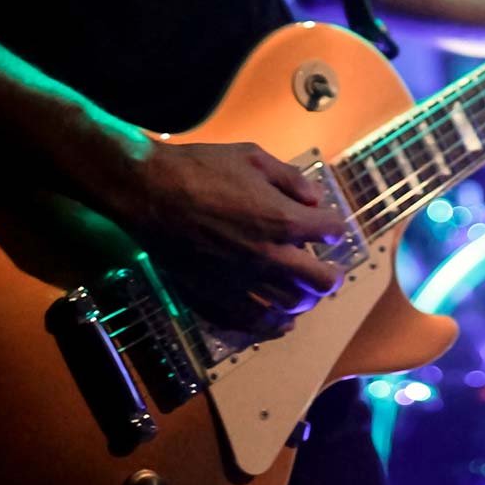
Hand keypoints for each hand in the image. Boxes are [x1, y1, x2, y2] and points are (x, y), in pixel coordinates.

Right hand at [111, 140, 345, 336]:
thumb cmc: (202, 169)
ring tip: (305, 297)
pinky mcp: (213, 297)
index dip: (333, 227)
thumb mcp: (254, 157)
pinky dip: (269, 327)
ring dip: (302, 302)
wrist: (150, 193)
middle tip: (331, 274)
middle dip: (330, 278)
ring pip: (287, 308)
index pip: (329, 231)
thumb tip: (314, 199)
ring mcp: (241, 283)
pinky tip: (277, 324)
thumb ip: (290, 179)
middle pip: (318, 282)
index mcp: (282, 220)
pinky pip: (249, 324)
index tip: (329, 227)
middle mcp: (268, 258)